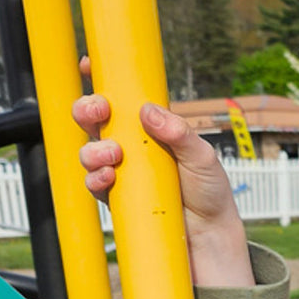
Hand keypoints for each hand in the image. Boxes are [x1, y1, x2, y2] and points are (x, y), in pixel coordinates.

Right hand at [72, 59, 252, 286]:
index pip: (120, 98)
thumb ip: (180, 133)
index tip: (88, 64)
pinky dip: (96, 178)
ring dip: (93, 149)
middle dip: (88, 109)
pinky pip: (94, 183)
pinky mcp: (117, 197)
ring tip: (113, 155)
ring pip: (89, 150)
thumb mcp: (203, 157)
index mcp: (149, 128)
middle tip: (100, 111)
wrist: (210, 234)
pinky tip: (110, 177)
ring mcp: (121, 171)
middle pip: (93, 119)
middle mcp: (130, 145)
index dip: (99, 78)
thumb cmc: (210, 192)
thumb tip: (148, 110)